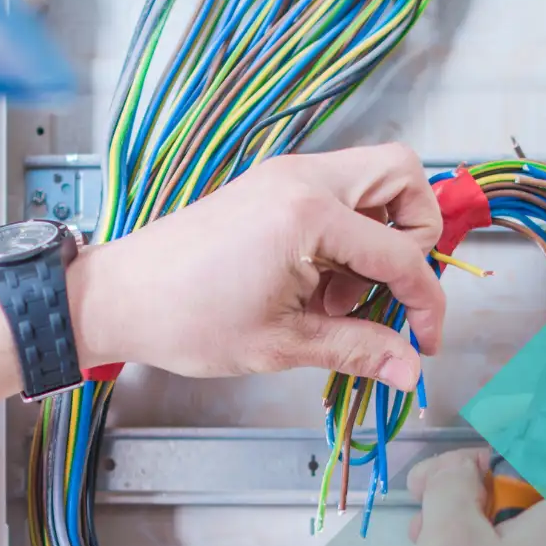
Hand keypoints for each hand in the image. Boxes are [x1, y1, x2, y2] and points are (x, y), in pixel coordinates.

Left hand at [70, 144, 444, 389]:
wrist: (119, 296)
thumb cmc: (187, 318)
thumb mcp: (283, 344)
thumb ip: (359, 350)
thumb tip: (410, 369)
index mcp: (309, 214)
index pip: (403, 253)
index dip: (425, 303)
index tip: (424, 341)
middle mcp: (305, 179)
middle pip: (404, 176)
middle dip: (419, 233)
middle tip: (394, 287)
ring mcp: (288, 176)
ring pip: (376, 179)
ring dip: (384, 234)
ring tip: (346, 295)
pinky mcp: (276, 186)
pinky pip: (342, 195)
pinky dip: (352, 233)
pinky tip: (322, 283)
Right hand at [405, 404, 545, 545]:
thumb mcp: (448, 542)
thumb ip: (450, 481)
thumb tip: (457, 468)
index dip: (528, 412)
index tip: (480, 426)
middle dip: (483, 470)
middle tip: (432, 488)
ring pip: (536, 508)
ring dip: (480, 509)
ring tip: (429, 534)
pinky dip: (497, 543)